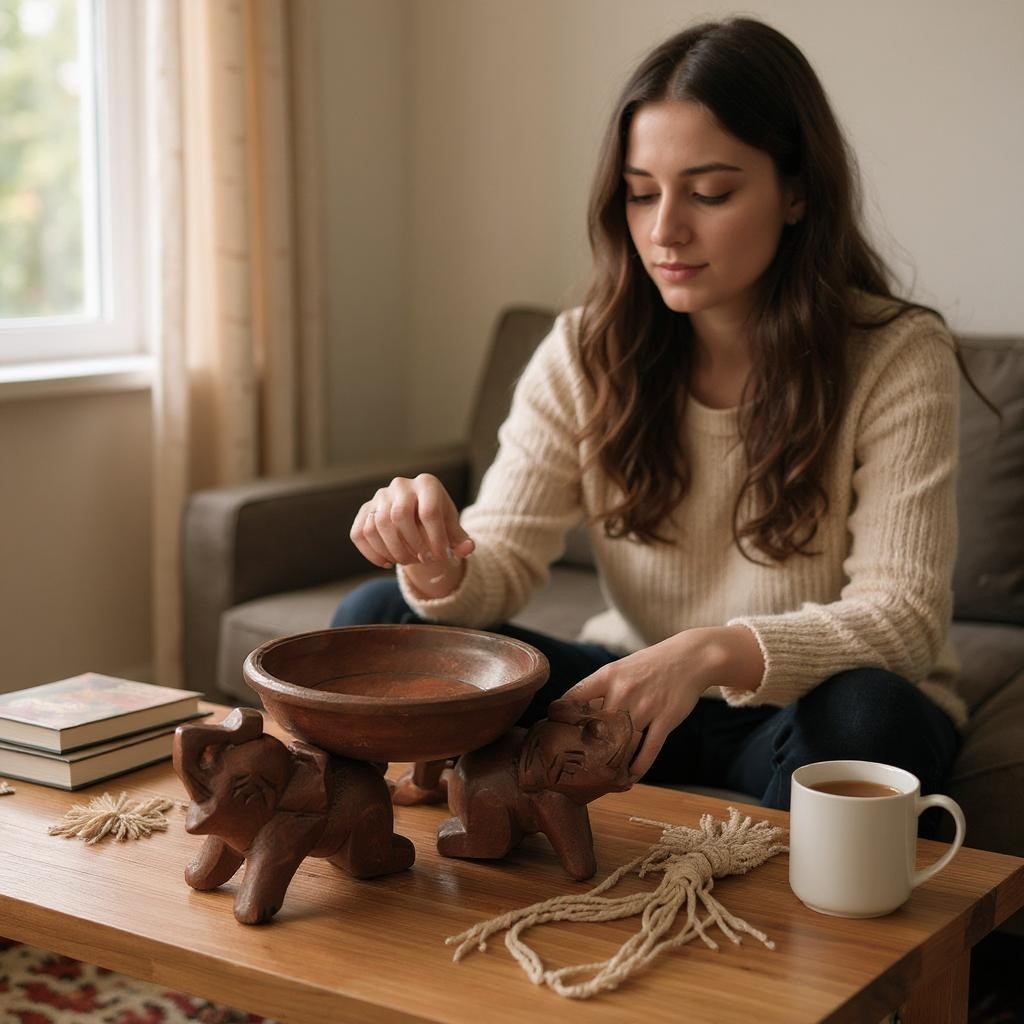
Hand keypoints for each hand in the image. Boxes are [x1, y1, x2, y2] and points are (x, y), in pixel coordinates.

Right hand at [350, 474, 474, 595]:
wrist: (417, 517)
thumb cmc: (438, 523)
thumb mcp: (453, 529)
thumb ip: (461, 540)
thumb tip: (467, 549)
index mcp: (427, 484)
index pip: (429, 512)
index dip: (435, 539)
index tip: (441, 557)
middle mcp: (401, 485)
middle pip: (400, 515)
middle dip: (412, 545)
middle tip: (423, 561)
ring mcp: (380, 496)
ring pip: (378, 525)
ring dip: (393, 550)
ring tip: (407, 562)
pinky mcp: (365, 510)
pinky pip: (360, 533)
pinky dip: (372, 553)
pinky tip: (387, 563)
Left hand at [563, 626, 763, 780]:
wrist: (691, 657)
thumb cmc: (650, 666)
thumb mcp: (620, 669)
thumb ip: (599, 690)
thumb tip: (574, 712)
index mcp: (608, 676)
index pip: (574, 698)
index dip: (560, 717)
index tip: (553, 732)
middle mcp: (623, 690)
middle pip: (596, 727)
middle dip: (585, 748)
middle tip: (576, 766)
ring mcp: (646, 706)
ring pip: (622, 742)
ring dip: (613, 763)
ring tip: (603, 778)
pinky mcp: (666, 718)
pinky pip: (649, 749)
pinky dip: (639, 765)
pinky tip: (631, 776)